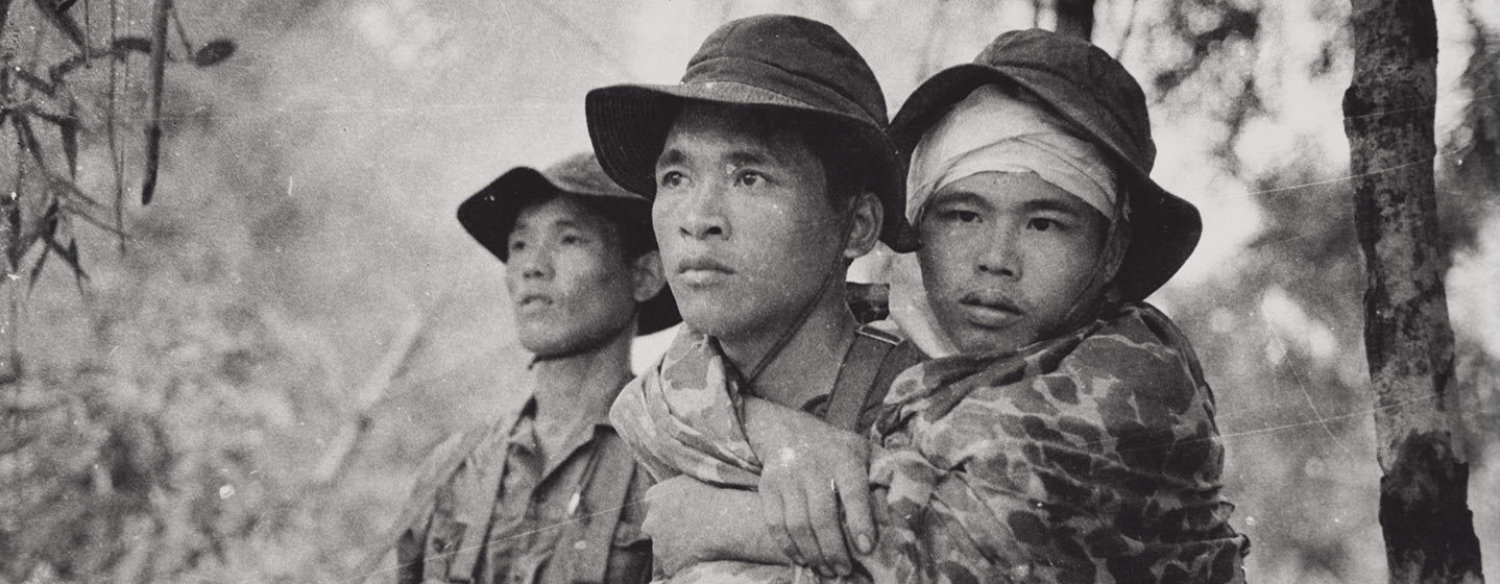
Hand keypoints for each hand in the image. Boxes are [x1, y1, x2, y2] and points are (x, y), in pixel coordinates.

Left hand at [641, 475, 787, 574]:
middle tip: (689, 530)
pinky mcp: (669, 563)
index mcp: (655, 496)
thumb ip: (679, 481)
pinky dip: (681, 564)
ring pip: (662, 549)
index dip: (667, 508)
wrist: (730, 520)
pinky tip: (699, 556)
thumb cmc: (720, 493)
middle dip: (666, 529)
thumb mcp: (695, 475)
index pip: (652, 503)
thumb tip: (674, 461)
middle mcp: (651, 520)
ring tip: (698, 544)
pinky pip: (671, 567)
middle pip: (653, 527)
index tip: (681, 511)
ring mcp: (659, 544)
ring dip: (674, 548)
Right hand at [744, 398, 875, 578]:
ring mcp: (788, 476)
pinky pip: (775, 524)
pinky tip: (802, 559)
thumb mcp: (868, 454)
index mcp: (845, 457)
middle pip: (822, 516)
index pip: (853, 492)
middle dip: (834, 549)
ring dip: (812, 553)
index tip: (866, 548)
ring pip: (797, 524)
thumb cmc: (840, 451)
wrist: (791, 432)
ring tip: (826, 569)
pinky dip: (788, 547)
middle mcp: (814, 466)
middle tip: (844, 570)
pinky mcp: (768, 487)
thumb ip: (889, 479)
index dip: (860, 522)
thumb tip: (907, 514)